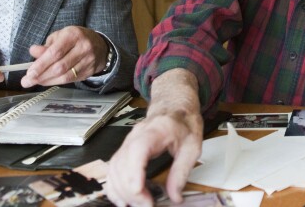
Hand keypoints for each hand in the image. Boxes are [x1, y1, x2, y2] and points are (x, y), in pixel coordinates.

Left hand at [21, 26, 109, 87]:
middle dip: (41, 76)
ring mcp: (88, 60)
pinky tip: (48, 81)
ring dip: (48, 81)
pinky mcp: (90, 71)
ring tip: (36, 82)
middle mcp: (83, 47)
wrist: (99, 45)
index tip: (29, 73)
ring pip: (65, 76)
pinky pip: (71, 80)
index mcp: (73, 35)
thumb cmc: (75, 39)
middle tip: (27, 81)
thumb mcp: (60, 36)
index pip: (55, 52)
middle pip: (60, 66)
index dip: (41, 64)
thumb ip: (46, 46)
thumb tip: (33, 52)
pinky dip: (57, 82)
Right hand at [106, 70, 202, 206]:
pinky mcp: (124, 150)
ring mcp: (127, 143)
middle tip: (146, 205)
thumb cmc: (183, 123)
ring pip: (114, 168)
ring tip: (135, 206)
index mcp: (155, 131)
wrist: (174, 108)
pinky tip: (122, 200)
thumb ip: (182, 171)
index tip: (139, 192)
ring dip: (121, 191)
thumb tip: (175, 197)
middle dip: (131, 189)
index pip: (138, 150)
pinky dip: (114, 187)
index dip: (134, 172)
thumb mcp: (192, 146)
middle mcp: (135, 136)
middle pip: (123, 163)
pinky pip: (112, 170)